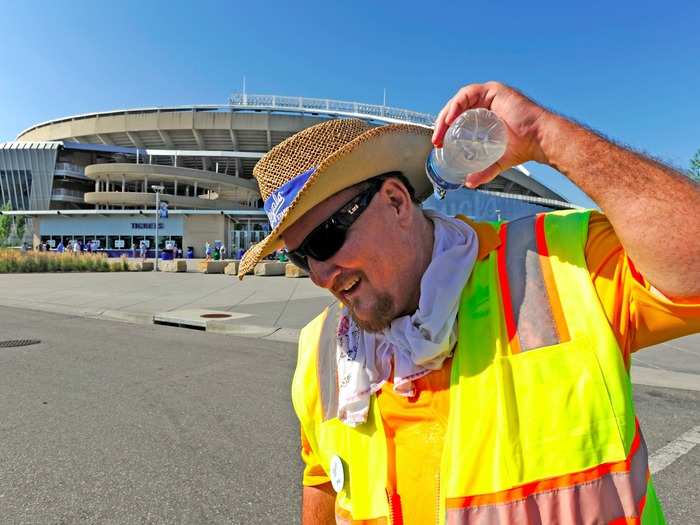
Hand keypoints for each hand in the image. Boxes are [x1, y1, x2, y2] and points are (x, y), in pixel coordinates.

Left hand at [432, 82, 550, 187]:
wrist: (539, 141)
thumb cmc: (523, 147)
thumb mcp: (496, 161)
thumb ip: (483, 172)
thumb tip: (469, 183)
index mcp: (484, 114)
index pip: (458, 118)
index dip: (445, 129)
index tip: (438, 144)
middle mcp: (486, 102)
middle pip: (456, 109)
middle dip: (442, 124)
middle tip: (437, 140)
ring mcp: (490, 94)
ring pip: (459, 101)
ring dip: (446, 115)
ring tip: (441, 132)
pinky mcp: (494, 90)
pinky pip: (468, 94)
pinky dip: (456, 105)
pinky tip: (451, 119)